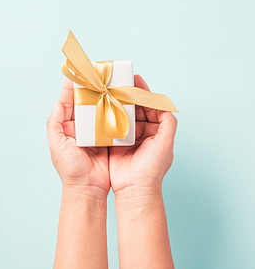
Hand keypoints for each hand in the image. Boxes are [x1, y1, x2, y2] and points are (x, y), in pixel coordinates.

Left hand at [47, 78, 109, 194]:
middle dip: (92, 87)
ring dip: (106, 96)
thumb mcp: (56, 145)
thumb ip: (54, 123)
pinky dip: (118, 109)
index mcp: (67, 127)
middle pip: (87, 102)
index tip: (77, 71)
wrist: (88, 189)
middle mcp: (82, 127)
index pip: (69, 101)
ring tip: (111, 82)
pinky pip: (114, 120)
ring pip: (102, 108)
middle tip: (98, 72)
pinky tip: (122, 100)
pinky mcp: (111, 139)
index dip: (73, 86)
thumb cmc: (70, 169)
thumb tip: (58, 102)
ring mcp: (97, 132)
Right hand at [109, 75, 177, 195]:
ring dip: (115, 103)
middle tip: (117, 82)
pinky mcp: (114, 142)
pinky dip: (106, 116)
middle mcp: (142, 131)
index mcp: (155, 129)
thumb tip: (164, 104)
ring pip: (121, 114)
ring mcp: (127, 136)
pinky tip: (100, 107)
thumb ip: (168, 122)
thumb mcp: (165, 143)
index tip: (134, 79)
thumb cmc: (152, 169)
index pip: (149, 105)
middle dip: (126, 95)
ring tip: (107, 91)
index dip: (142, 92)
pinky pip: (110, 125)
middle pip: (134, 107)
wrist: (135, 189)